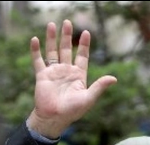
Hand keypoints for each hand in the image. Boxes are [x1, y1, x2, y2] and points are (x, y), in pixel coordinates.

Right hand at [26, 20, 116, 138]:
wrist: (55, 118)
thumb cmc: (73, 111)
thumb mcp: (89, 98)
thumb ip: (99, 86)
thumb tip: (114, 78)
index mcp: (78, 75)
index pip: (82, 56)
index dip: (84, 45)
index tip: (86, 32)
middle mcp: (66, 71)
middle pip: (66, 49)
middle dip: (66, 36)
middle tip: (67, 22)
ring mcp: (54, 72)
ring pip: (52, 51)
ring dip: (52, 38)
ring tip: (51, 24)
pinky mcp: (42, 76)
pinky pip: (38, 60)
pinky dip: (36, 50)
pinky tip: (35, 39)